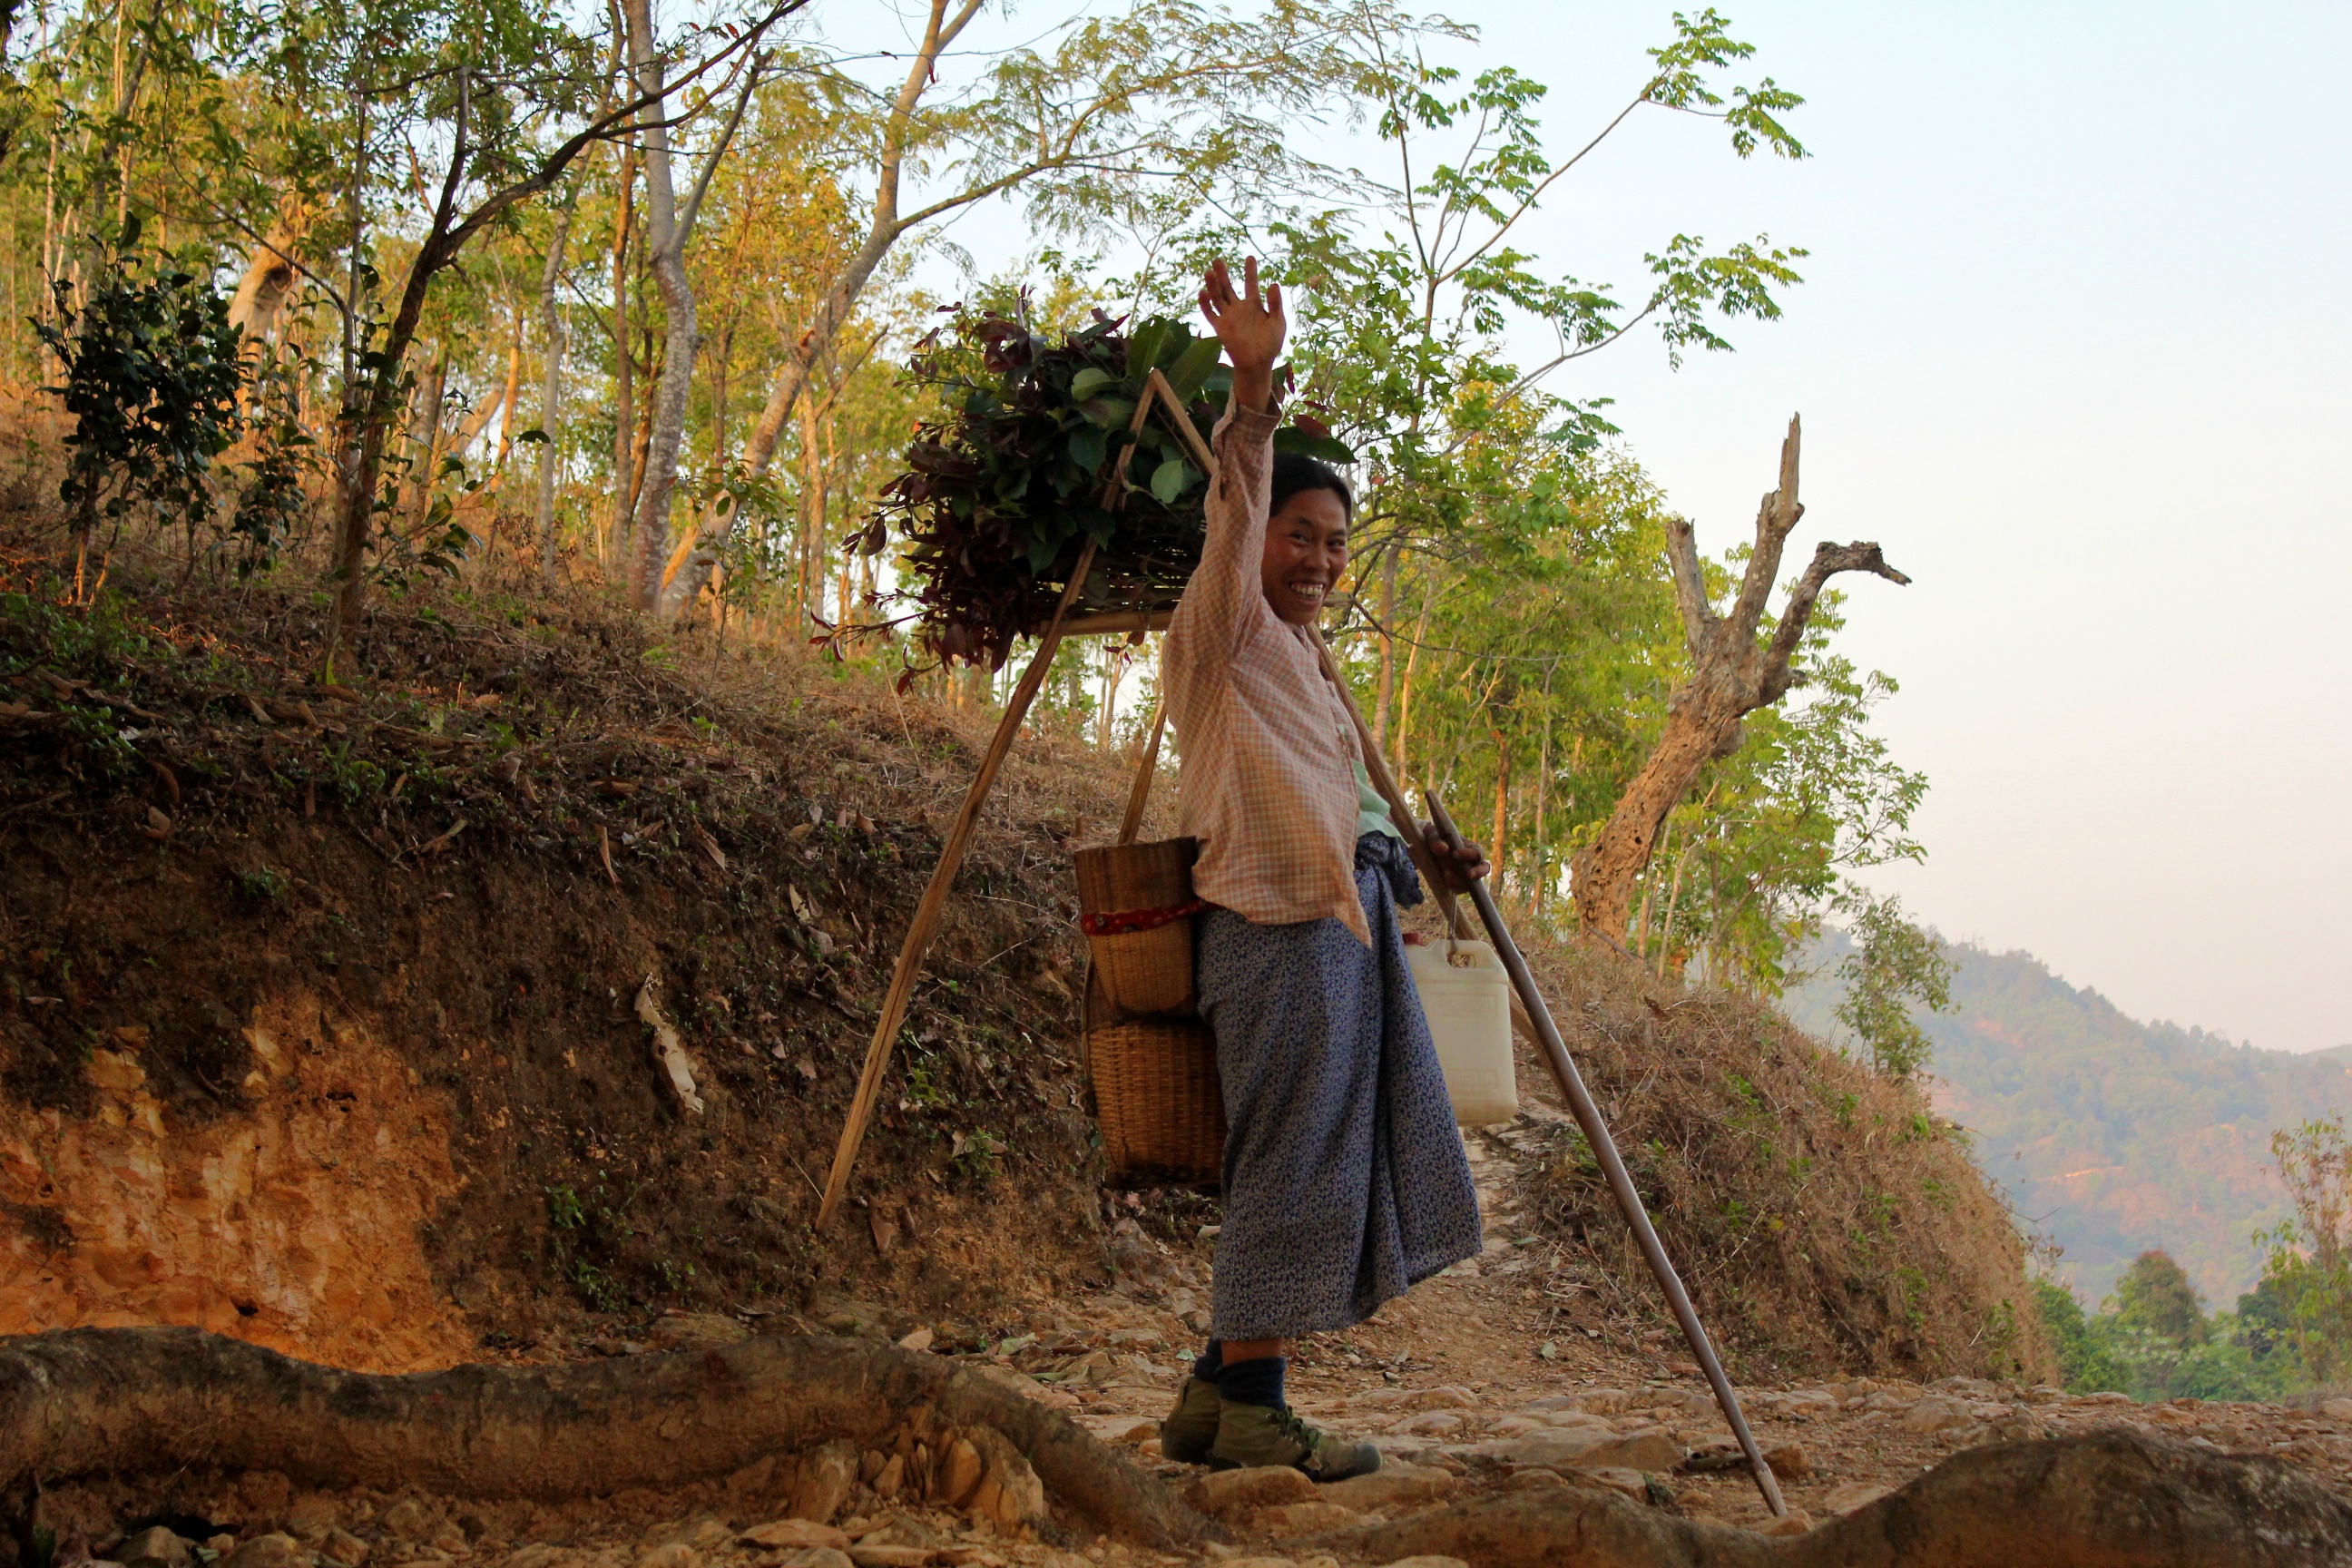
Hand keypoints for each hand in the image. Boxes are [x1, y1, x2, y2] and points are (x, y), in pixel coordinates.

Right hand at [1198, 257, 1284, 410]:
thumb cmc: (1271, 344)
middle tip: (1218, 260)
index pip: (1250, 284)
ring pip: (1218, 297)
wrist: (1258, 364)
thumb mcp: (1278, 322)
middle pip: (1228, 287)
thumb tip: (1274, 284)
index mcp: (1254, 305)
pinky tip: (1202, 293)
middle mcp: (1239, 308)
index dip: (1250, 271)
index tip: (1249, 257)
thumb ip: (1276, 304)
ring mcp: (1228, 317)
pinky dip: (1205, 304)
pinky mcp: (1220, 328)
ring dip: (1213, 285)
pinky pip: (1210, 314)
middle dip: (1223, 274)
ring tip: (1209, 271)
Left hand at [1420, 822, 1488, 893]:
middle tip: (1469, 875)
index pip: (1477, 852)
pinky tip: (1444, 879)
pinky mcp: (1458, 884)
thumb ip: (1436, 841)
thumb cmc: (1434, 839)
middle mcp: (1472, 862)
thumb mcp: (1432, 836)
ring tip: (1445, 873)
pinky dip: (1453, 886)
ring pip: (1473, 882)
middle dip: (1478, 872)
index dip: (1469, 854)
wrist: (1426, 850)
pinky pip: (1460, 889)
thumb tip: (1444, 849)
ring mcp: (1466, 875)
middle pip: (1485, 868)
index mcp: (1470, 848)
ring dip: (1460, 880)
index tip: (1454, 854)